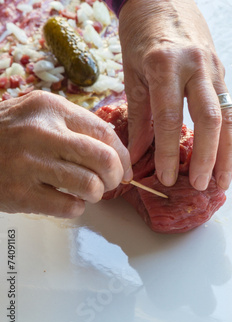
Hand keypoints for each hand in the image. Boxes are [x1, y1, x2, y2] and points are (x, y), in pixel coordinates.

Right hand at [0, 91, 132, 217]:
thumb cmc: (5, 135)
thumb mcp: (36, 113)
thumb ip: (73, 124)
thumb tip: (115, 149)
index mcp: (50, 108)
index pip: (105, 132)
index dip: (124, 155)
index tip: (125, 168)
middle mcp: (40, 132)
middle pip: (104, 159)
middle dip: (116, 176)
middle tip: (111, 183)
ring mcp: (28, 163)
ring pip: (90, 185)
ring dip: (96, 194)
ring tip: (87, 192)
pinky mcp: (19, 193)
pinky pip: (69, 207)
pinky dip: (76, 208)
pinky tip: (66, 201)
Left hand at [119, 0, 231, 190]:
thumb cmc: (142, 33)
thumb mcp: (132, 71)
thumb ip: (139, 115)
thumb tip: (136, 154)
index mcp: (165, 64)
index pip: (170, 116)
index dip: (169, 151)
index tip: (167, 177)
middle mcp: (195, 66)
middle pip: (209, 118)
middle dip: (208, 156)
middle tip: (201, 185)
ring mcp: (214, 69)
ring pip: (228, 116)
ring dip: (227, 152)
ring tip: (223, 181)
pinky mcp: (222, 73)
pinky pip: (230, 108)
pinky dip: (228, 136)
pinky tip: (225, 157)